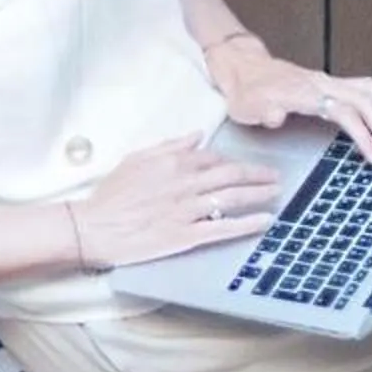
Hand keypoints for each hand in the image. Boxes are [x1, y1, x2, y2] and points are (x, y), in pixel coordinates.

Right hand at [68, 132, 283, 268]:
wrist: (94, 226)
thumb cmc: (110, 195)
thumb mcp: (136, 159)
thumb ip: (169, 146)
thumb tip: (197, 136)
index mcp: (173, 162)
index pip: (213, 158)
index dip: (233, 162)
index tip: (245, 168)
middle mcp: (184, 183)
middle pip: (231, 175)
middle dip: (258, 174)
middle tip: (276, 176)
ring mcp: (187, 210)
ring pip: (232, 198)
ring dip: (259, 194)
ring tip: (277, 193)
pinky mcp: (186, 235)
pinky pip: (223, 227)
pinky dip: (247, 223)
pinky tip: (265, 221)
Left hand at [208, 45, 371, 163]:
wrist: (243, 68)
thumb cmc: (246, 91)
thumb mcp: (247, 106)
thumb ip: (265, 112)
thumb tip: (277, 115)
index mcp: (305, 92)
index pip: (345, 111)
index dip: (363, 134)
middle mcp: (322, 83)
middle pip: (365, 101)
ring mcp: (328, 80)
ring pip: (370, 91)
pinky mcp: (331, 82)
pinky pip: (365, 87)